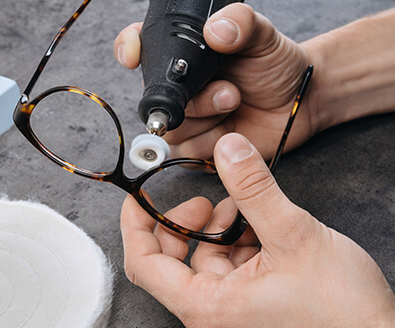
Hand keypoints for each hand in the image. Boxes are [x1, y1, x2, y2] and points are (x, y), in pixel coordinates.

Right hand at [114, 3, 317, 159]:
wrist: (298, 101)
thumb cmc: (275, 65)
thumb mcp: (262, 35)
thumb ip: (241, 23)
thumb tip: (214, 30)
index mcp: (184, 55)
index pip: (141, 47)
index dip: (129, 49)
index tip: (133, 56)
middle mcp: (180, 87)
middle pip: (156, 99)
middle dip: (195, 99)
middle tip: (228, 91)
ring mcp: (188, 118)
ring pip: (172, 130)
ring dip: (207, 120)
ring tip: (235, 104)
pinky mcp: (199, 147)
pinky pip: (188, 154)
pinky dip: (213, 143)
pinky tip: (233, 131)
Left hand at [120, 133, 394, 326]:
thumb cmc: (341, 310)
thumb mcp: (293, 235)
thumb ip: (255, 189)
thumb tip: (229, 149)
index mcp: (208, 305)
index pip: (144, 264)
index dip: (136, 224)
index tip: (140, 197)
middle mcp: (212, 312)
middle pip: (171, 259)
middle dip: (185, 222)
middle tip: (207, 200)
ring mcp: (231, 309)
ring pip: (205, 258)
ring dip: (218, 227)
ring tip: (244, 209)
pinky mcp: (250, 303)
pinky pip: (229, 265)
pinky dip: (238, 240)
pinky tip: (258, 226)